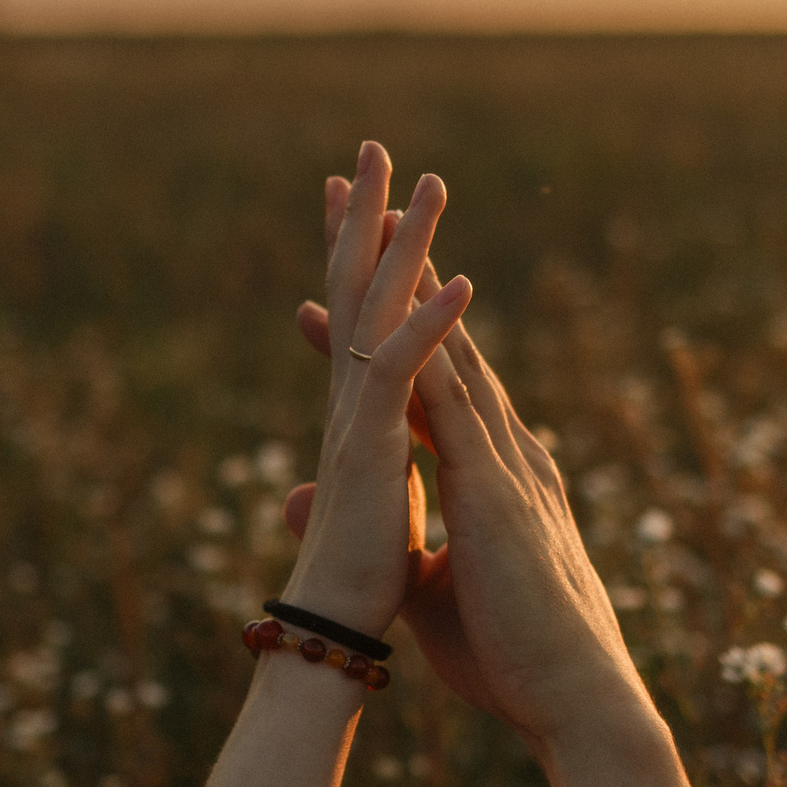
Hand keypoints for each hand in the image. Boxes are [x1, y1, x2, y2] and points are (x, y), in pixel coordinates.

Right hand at [274, 142, 472, 640]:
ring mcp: (361, 421)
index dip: (352, 259)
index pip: (355, 319)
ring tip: (430, 181)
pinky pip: (406, 373)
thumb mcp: (370, 518)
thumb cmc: (350, 587)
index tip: (353, 204)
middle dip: (366, 218)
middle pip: (357, 290)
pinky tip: (464, 283)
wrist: (332, 636)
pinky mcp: (375, 449)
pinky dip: (433, 327)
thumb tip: (322, 493)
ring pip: (379, 311)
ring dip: (404, 243)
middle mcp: (353, 404)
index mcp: (359, 417)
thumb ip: (363, 489)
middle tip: (374, 150)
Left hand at [284, 184, 651, 760]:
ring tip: (381, 226)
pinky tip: (400, 312)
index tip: (347, 303)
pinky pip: (457, 410)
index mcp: (496, 483)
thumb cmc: (516, 663)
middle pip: (449, 353)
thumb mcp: (438, 595)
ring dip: (416, 294)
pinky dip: (429, 356)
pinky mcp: (498, 494)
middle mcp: (508, 459)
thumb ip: (408, 554)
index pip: (436, 397)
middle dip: (409, 285)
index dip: (395, 344)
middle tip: (373, 215)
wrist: (577, 703)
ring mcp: (509, 469)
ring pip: (454, 360)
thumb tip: (367, 541)